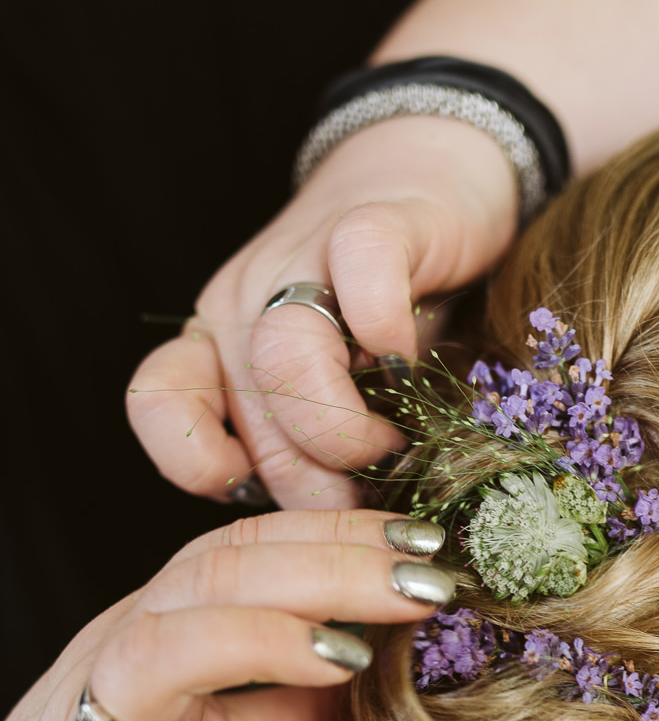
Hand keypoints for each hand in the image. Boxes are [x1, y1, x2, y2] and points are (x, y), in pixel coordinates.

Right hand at [0, 510, 451, 720]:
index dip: (336, 535)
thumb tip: (381, 674)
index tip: (429, 539)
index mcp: (151, 635)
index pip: (243, 550)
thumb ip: (282, 707)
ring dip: (262, 640)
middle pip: (212, 578)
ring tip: (353, 655)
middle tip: (426, 580)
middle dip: (327, 567)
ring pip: (157, 652)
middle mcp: (114, 669)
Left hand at [127, 115, 517, 508]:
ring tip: (397, 448)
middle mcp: (244, 304)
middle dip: (320, 486)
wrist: (437, 175)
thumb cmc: (391, 310)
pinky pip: (361, 275)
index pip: (159, 406)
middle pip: (254, 416)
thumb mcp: (344, 390)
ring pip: (285, 359)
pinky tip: (411, 363)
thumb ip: (319, 453)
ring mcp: (301, 261)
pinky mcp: (374, 226)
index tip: (267, 493)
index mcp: (220, 347)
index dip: (203, 465)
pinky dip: (385, 331)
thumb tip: (337, 545)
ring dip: (347, 430)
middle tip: (374, 500)